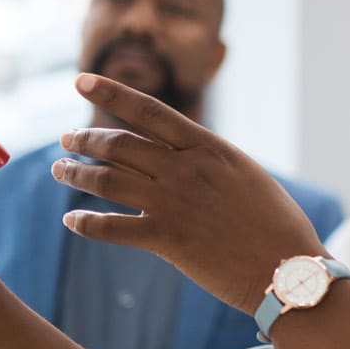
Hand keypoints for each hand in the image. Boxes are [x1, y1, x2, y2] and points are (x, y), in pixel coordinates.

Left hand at [52, 74, 328, 312]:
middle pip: (119, 145)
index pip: (148, 110)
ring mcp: (174, 203)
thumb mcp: (247, 176)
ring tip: (61, 171)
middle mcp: (186, 169)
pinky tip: (72, 222)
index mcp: (208, 148)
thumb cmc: (277, 226)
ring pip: (107, 180)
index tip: (81, 80)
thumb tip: (185, 153)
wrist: (289, 268)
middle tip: (67, 140)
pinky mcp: (167, 240)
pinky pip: (111, 228)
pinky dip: (86, 223)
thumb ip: (211, 161)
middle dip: (86, 140)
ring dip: (76, 174)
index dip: (111, 92)